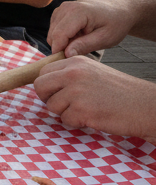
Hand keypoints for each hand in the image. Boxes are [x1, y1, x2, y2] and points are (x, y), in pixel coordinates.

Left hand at [34, 57, 155, 137]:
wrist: (143, 105)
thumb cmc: (119, 92)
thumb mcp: (92, 72)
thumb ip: (69, 74)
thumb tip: (44, 83)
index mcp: (75, 62)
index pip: (43, 71)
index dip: (47, 85)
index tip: (56, 93)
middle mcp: (73, 73)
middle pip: (40, 87)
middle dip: (48, 98)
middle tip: (64, 105)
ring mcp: (76, 91)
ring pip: (51, 106)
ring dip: (64, 113)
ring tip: (85, 110)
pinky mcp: (81, 110)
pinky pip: (65, 120)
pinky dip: (76, 123)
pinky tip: (92, 117)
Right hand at [47, 0, 136, 55]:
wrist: (120, 8)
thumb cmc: (116, 23)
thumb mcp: (105, 38)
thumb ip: (84, 46)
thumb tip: (66, 54)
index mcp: (77, 12)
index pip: (59, 35)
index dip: (60, 51)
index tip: (68, 63)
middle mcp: (65, 7)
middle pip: (53, 35)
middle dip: (63, 47)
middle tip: (82, 51)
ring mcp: (61, 8)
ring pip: (52, 33)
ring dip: (63, 42)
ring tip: (82, 41)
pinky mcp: (60, 11)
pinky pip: (54, 29)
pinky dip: (63, 37)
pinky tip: (78, 36)